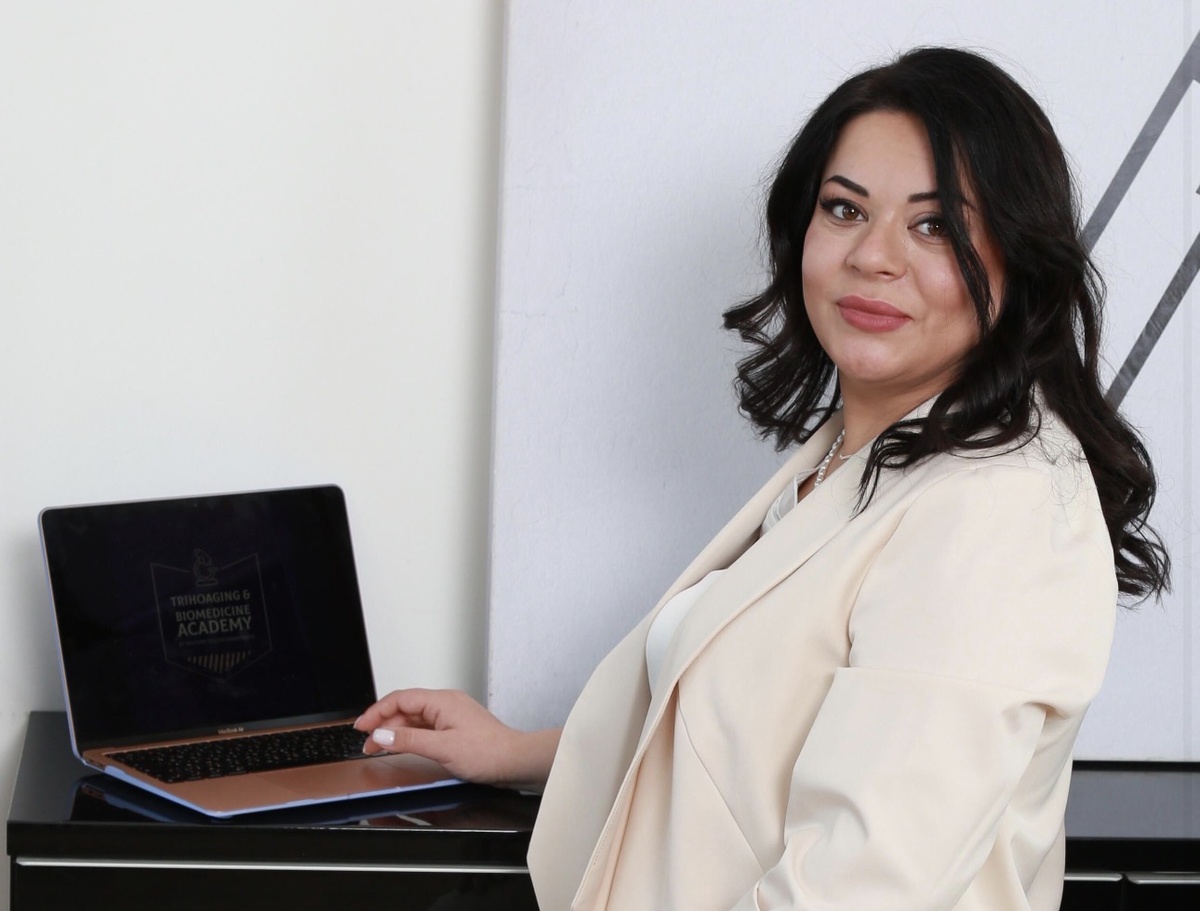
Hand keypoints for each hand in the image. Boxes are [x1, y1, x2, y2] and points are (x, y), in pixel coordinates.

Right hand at [354, 688, 559, 789]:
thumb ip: (409, 740)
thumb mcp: (442, 748)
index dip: (377, 712)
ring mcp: (451, 715)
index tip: (361, 727)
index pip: (400, 699)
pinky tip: (402, 746)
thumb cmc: (487, 752)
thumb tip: (382, 735)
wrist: (515, 761)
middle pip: (406, 708)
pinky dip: (410, 736)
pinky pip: (426, 727)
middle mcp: (445, 704)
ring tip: (379, 747)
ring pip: (415, 718)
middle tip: (367, 742)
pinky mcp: (455, 728)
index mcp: (441, 701)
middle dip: (383, 724)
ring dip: (395, 731)